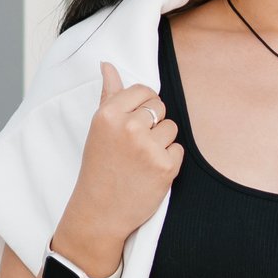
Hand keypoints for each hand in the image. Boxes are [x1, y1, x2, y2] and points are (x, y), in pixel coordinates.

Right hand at [56, 61, 183, 265]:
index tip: (134, 123)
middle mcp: (128, 127)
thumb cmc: (99, 168)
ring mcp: (148, 147)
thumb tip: (107, 65)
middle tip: (134, 147)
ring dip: (162, 143)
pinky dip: (169, 161)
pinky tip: (151, 172)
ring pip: (172, 128)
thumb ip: (109, 95)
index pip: (144, 90)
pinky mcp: (166, 166)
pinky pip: (179, 149)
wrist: (100, 212)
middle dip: (153, 125)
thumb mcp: (98, 129)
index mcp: (108, 114)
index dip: (143, 106)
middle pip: (160, 107)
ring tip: (141, 160)